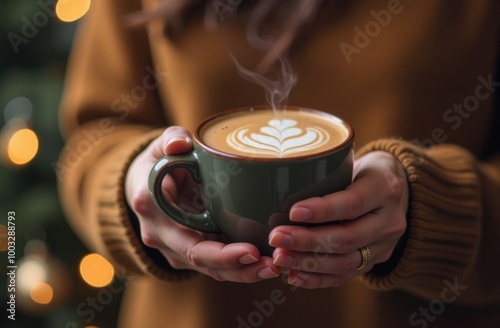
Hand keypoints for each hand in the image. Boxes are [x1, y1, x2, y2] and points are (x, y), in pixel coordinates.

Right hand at [125, 126, 279, 281]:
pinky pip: (214, 264)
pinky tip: (266, 262)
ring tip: (276, 267)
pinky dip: (239, 266)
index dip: (220, 254)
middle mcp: (161, 236)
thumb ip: (171, 139)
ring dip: (244, 272)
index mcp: (153, 210)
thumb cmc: (157, 162)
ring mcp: (173, 247)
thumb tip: (181, 143)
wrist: (143, 184)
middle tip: (273, 265)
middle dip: (239, 269)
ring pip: (210, 270)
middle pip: (203, 263)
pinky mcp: (188, 250)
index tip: (251, 250)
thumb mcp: (160, 146)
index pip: (189, 243)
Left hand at [269, 151, 408, 287]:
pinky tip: (294, 275)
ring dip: (308, 263)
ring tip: (280, 258)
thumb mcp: (350, 160)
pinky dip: (317, 279)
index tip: (292, 212)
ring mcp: (385, 245)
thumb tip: (275, 182)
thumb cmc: (359, 169)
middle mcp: (390, 220)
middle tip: (276, 237)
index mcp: (384, 188)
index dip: (322, 211)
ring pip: (345, 262)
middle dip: (307, 241)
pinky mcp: (374, 262)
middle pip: (347, 238)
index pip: (353, 203)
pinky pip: (345, 276)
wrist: (391, 187)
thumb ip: (323, 172)